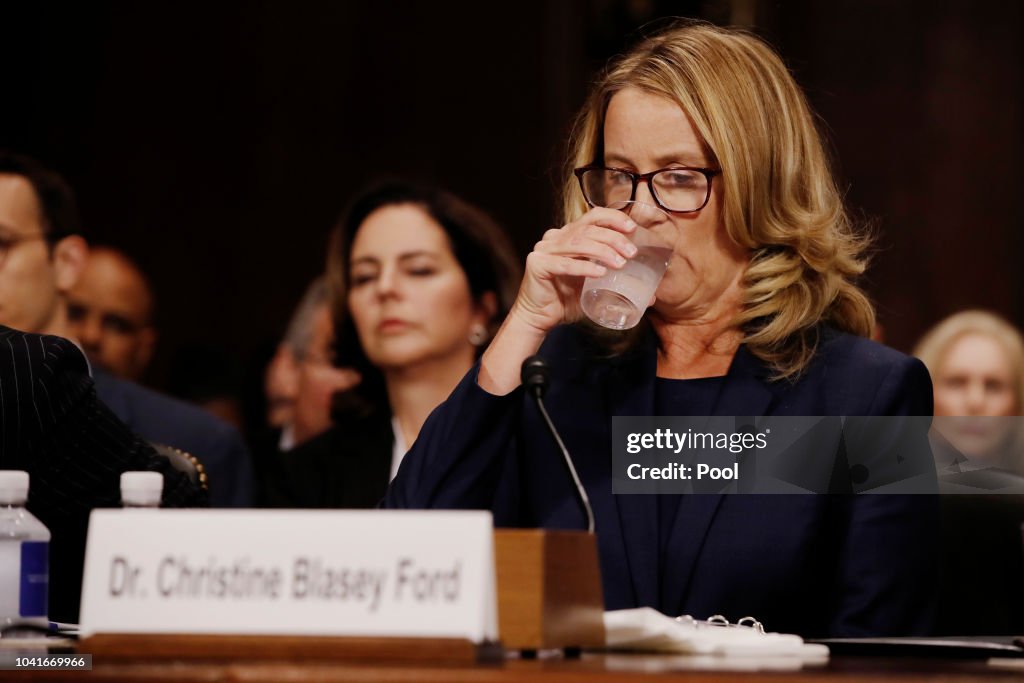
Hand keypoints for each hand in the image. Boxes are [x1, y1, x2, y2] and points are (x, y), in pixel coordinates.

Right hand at [511, 207, 637, 333]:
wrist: (539, 318)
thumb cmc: (566, 300)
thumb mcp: (595, 287)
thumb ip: (617, 285)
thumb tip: (650, 297)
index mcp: (568, 235)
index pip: (592, 216)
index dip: (613, 218)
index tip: (632, 228)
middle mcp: (555, 237)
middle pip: (588, 230)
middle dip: (613, 239)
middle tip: (631, 253)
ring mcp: (545, 249)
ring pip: (578, 243)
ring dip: (603, 252)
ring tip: (621, 264)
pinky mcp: (538, 264)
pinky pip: (564, 264)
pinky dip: (584, 267)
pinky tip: (600, 273)